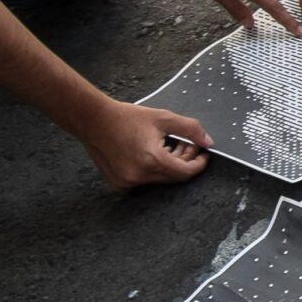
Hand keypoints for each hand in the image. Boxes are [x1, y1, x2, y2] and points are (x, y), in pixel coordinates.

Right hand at [75, 99, 211, 188]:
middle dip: (184, 162)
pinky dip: (152, 169)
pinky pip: (144, 181)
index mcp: (152, 160)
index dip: (198, 164)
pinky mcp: (118, 183)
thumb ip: (190, 129)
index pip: (185, 172)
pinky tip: (151, 152)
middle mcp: (140, 176)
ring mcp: (127, 182)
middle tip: (186, 145)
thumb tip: (208, 142)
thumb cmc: (127, 117)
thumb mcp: (163, 118)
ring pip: (159, 179)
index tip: (203, 154)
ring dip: (169, 165)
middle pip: (173, 177)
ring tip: (169, 145)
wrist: (94, 120)